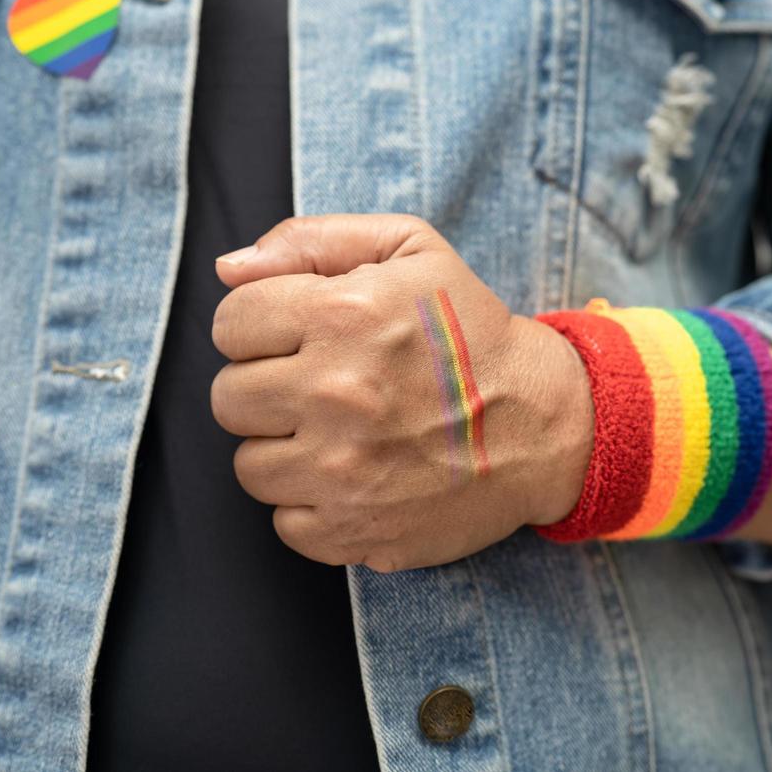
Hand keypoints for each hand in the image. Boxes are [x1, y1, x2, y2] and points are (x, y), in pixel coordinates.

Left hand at [211, 214, 593, 572]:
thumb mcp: (412, 250)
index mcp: (342, 315)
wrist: (543, 424)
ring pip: (250, 465)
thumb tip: (229, 269)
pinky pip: (285, 522)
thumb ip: (313, 241)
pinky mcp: (354, 530)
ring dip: (286, 449)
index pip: (229, 323)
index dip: (261, 327)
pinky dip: (312, 505)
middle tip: (320, 386)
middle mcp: (334, 392)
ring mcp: (342, 470)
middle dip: (267, 387)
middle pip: (229, 397)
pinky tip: (355, 477)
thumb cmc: (472, 332)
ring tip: (340, 433)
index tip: (299, 337)